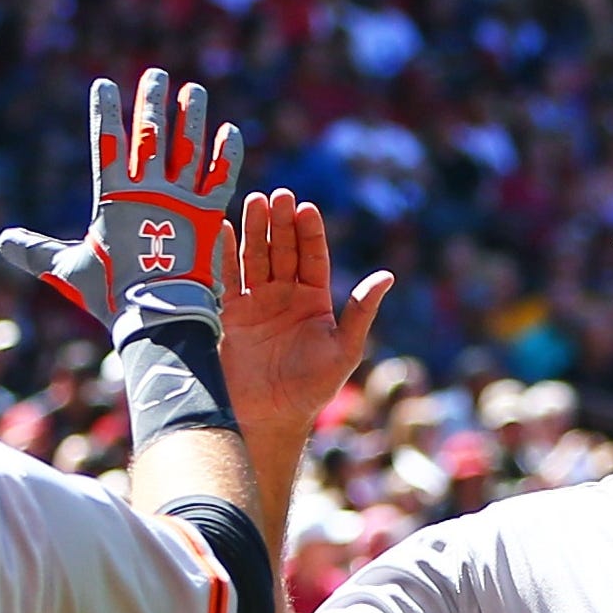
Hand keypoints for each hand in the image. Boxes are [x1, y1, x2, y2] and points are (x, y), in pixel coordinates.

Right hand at [0, 68, 240, 333]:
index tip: (104, 85)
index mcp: (114, 197)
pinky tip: (230, 130)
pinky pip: (221, 177)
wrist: (158, 316)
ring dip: (190, 115)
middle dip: (151, 101)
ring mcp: (181, 200)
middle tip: (154, 74)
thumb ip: (36, 251)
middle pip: (151, 133)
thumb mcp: (67, 269)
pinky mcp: (208, 216)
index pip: (106, 142)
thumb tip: (2, 241)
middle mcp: (149, 190)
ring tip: (192, 90)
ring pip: (188, 147)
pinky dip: (227, 153)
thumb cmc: (111, 294)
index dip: (104, 112)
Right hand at [217, 188, 391, 435]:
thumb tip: (387, 276)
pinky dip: (225, 254)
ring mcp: (257, 302)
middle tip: (279, 195)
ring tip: (255, 201)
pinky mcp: (232, 314)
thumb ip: (361, 311)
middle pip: (283, 249)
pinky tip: (225, 229)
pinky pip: (228, 278)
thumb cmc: (313, 387)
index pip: (313, 256)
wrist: (272, 416)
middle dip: (280, 223)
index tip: (306, 208)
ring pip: (256, 257)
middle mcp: (285, 295)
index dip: (309, 233)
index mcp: (314, 299)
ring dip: (255, 230)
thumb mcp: (344, 349)